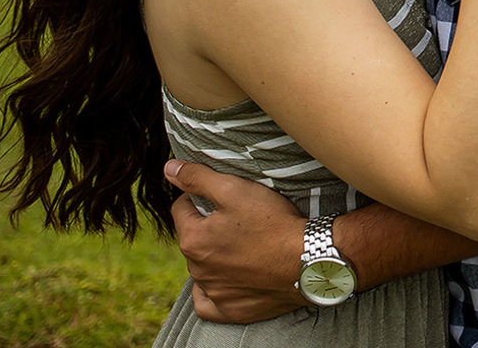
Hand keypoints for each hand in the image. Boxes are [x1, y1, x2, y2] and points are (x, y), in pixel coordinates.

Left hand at [165, 159, 305, 322]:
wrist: (308, 260)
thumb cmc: (273, 223)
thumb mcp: (235, 189)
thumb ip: (198, 178)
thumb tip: (169, 169)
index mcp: (193, 239)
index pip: (182, 209)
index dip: (200, 197)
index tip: (223, 196)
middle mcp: (197, 269)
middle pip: (193, 238)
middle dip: (208, 227)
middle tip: (239, 218)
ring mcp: (214, 291)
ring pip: (203, 267)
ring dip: (215, 255)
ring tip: (244, 244)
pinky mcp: (230, 309)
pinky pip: (208, 303)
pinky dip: (212, 291)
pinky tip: (224, 280)